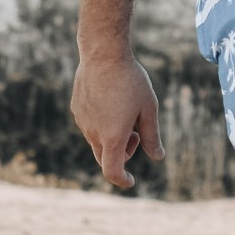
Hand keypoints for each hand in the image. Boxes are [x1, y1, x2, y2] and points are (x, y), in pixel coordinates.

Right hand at [69, 53, 164, 187]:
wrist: (103, 54)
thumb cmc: (131, 80)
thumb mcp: (148, 109)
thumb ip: (151, 136)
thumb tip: (157, 157)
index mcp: (112, 137)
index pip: (112, 171)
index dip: (122, 180)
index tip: (131, 180)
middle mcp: (93, 132)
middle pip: (105, 158)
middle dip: (122, 154)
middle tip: (136, 134)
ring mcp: (82, 121)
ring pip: (97, 141)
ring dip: (112, 138)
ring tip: (126, 113)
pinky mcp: (77, 108)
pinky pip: (90, 125)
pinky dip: (102, 125)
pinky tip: (112, 102)